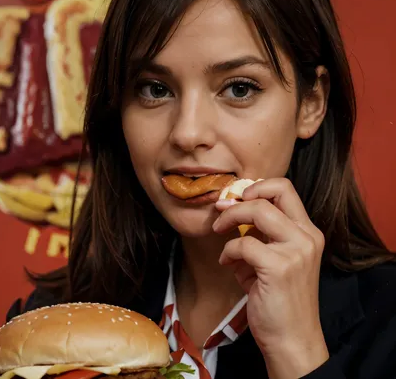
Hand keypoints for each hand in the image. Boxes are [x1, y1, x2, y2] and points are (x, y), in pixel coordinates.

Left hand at [213, 178, 328, 378]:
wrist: (291, 340)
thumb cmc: (277, 299)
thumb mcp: (272, 259)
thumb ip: (257, 234)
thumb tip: (229, 211)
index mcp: (308, 232)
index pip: (286, 189)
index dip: (258, 186)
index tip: (238, 197)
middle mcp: (307, 236)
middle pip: (274, 191)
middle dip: (240, 197)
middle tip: (221, 209)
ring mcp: (296, 251)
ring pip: (257, 210)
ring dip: (230, 217)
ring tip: (219, 229)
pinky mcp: (279, 267)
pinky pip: (242, 243)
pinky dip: (228, 250)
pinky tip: (225, 263)